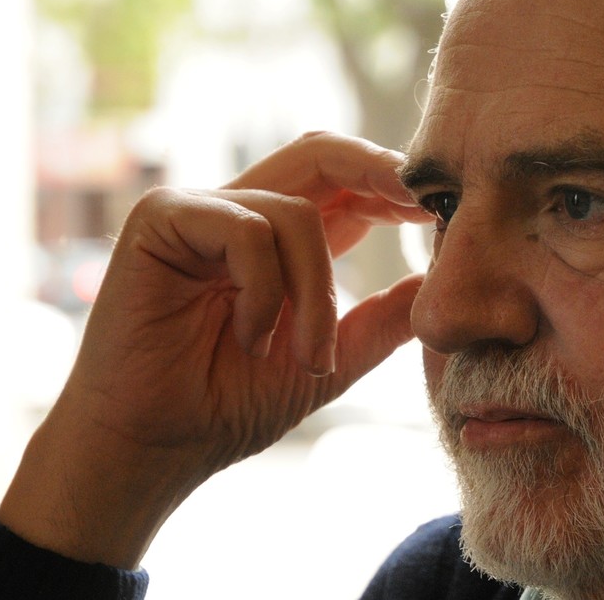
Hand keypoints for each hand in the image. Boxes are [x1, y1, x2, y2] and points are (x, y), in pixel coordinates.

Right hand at [0, 132, 429, 567]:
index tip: (449, 209)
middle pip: (323, 154)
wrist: (153, 448)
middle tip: (427, 206)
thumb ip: (378, 322)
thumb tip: (437, 283)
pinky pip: (246, 230)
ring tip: (305, 358)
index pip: (350, 184)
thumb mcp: (326, 362)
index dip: (398, 187)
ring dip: (316, 294)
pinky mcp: (162, 218)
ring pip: (295, 213)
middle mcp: (243, 214)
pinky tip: (249, 337)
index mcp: (282, 240)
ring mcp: (201, 211)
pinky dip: (264, 291)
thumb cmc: (226, 407)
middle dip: (381, 174)